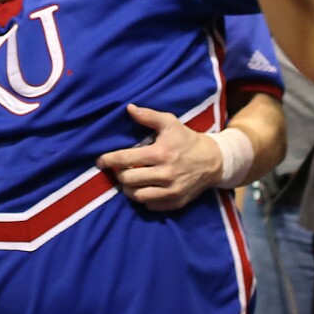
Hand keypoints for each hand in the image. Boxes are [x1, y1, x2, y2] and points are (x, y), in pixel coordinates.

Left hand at [96, 104, 220, 210]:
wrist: (213, 161)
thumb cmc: (187, 140)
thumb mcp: (170, 123)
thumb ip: (148, 116)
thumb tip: (129, 108)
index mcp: (160, 153)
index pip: (125, 159)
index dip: (108, 160)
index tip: (100, 161)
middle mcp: (165, 174)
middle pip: (128, 180)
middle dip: (119, 174)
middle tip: (120, 169)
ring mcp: (171, 191)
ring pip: (137, 196)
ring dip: (129, 188)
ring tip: (130, 180)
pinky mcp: (176, 202)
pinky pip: (150, 205)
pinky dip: (143, 197)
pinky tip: (145, 188)